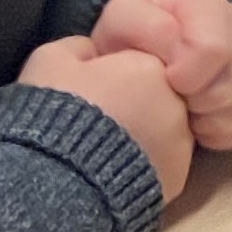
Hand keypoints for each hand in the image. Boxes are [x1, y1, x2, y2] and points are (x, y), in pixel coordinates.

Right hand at [18, 36, 193, 198]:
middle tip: (96, 123)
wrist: (62, 183)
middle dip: (132, 104)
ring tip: (103, 152)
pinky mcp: (178, 178)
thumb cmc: (56, 116)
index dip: (111, 76)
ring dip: (141, 135)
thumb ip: (78, 48)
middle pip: (155, 95)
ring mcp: (181, 143)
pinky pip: (162, 162)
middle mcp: (174, 103)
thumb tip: (92, 52)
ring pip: (162, 130)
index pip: (137, 62)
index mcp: (149, 67)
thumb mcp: (50, 62)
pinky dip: (144, 164)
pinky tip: (113, 172)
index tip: (90, 91)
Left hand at [89, 0, 231, 151]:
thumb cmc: (135, 36)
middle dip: (195, 103)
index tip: (166, 80)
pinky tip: (199, 119)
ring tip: (184, 109)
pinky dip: (221, 131)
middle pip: (229, 88)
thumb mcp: (122, 19)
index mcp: (210, 6)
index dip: (183, 78)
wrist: (153, 49)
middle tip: (174, 97)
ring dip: (207, 120)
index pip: (213, 52)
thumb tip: (174, 39)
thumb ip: (140, 23)